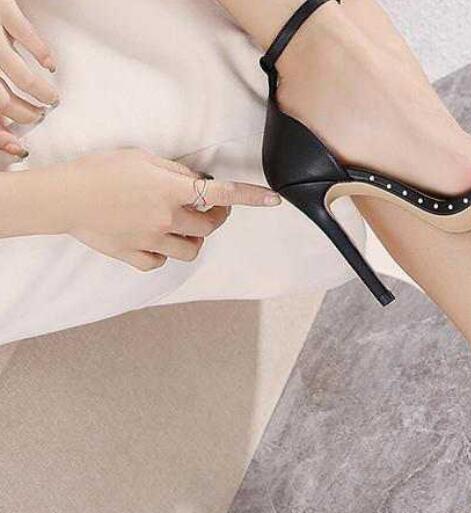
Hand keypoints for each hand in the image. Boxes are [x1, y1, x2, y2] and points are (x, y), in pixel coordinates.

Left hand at [0, 0, 56, 157]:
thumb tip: (2, 122)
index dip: (1, 136)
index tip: (20, 147)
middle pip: (4, 101)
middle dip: (25, 115)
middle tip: (38, 117)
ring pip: (21, 77)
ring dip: (42, 93)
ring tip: (52, 99)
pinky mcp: (3, 8)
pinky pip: (26, 36)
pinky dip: (44, 56)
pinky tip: (50, 66)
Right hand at [57, 148, 280, 270]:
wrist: (62, 197)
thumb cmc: (99, 170)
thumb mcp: (142, 158)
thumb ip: (175, 171)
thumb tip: (198, 182)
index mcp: (171, 191)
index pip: (222, 194)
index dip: (252, 197)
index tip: (273, 200)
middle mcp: (167, 219)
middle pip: (210, 226)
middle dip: (215, 216)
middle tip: (208, 206)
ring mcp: (152, 241)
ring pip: (191, 250)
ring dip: (194, 239)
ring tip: (181, 225)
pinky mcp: (135, 256)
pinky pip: (161, 262)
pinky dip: (164, 253)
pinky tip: (155, 240)